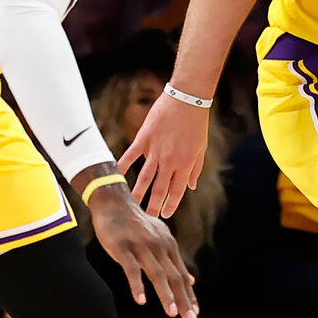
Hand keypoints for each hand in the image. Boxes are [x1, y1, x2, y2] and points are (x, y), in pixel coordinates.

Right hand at [88, 185, 198, 317]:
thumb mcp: (161, 238)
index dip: (188, 295)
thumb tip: (191, 280)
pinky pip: (131, 269)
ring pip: (156, 273)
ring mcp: (141, 246)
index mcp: (168, 246)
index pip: (181, 275)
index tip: (195, 313)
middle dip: (183, 299)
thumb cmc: (136, 224)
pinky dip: (137, 285)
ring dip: (166, 294)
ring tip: (172, 313)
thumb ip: (174, 261)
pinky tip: (141, 300)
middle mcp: (158, 246)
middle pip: (174, 277)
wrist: (114, 202)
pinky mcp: (122, 247)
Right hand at [120, 93, 209, 218]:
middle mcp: (170, 162)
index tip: (165, 215)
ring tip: (132, 205)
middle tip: (147, 217)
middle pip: (159, 189)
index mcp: (185, 165)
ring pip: (144, 178)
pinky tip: (116, 176)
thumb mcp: (201, 148)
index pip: (176, 192)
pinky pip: (130, 156)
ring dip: (138, 193)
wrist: (187, 99)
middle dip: (153, 205)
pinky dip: (122, 166)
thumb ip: (195, 169)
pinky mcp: (144, 139)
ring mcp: (155, 151)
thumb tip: (191, 186)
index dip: (170, 205)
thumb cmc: (197, 123)